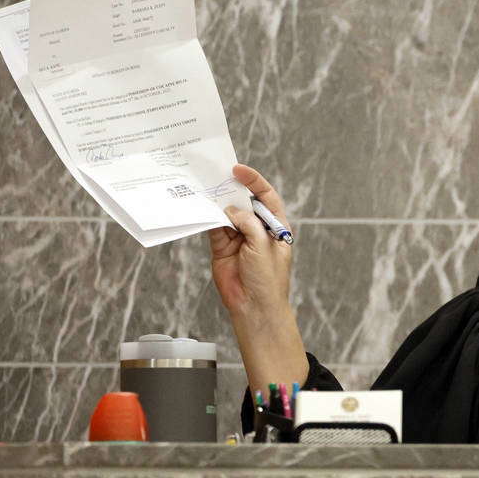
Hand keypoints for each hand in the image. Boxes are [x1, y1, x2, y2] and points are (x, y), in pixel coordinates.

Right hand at [208, 164, 292, 317]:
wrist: (254, 307)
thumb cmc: (268, 279)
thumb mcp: (263, 245)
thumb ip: (248, 224)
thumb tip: (230, 209)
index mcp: (275, 225)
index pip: (265, 196)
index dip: (254, 181)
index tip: (238, 170)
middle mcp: (257, 229)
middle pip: (244, 202)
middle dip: (232, 190)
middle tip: (217, 176)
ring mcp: (239, 238)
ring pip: (227, 214)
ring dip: (218, 204)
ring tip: (207, 191)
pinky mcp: (222, 247)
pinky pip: (215, 228)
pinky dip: (209, 219)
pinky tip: (203, 210)